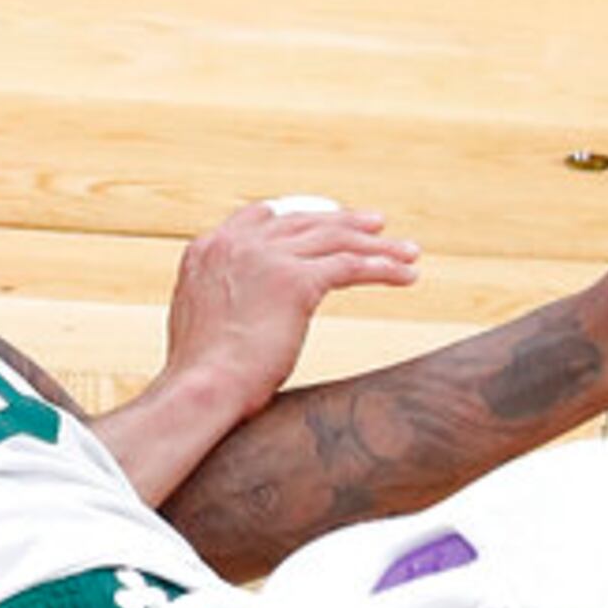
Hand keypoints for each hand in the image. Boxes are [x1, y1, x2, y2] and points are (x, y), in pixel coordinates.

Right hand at [158, 199, 420, 426]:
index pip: (260, 217)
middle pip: (303, 222)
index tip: (321, 222)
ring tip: (407, 251)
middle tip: (374, 225)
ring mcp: (266, 258)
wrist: (202, 390)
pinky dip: (383, 268)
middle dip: (344, 222)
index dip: (296, 220)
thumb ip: (223, 302)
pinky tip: (407, 275)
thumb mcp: (201, 325)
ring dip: (376, 244)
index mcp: (207, 250)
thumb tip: (245, 315)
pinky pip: (351, 266)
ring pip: (334, 240)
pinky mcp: (295, 280)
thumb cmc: (202, 379)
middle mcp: (236, 244)